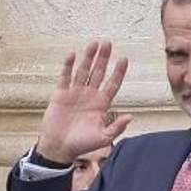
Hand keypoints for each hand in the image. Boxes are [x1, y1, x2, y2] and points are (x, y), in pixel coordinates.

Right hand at [36, 39, 130, 165]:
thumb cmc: (82, 144)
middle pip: (98, 72)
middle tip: (108, 42)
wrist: (60, 148)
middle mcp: (89, 95)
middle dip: (103, 58)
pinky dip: (68, 66)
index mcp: (101, 104)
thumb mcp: (103, 138)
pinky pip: (65, 77)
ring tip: (94, 43)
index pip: (112, 84)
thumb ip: (117, 127)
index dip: (118, 72)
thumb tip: (130, 116)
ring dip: (88, 57)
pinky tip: (72, 54)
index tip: (124, 59)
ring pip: (83, 71)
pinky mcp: (61, 94)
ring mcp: (75, 93)